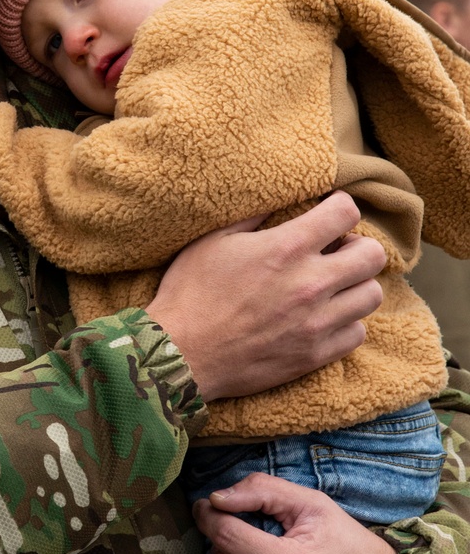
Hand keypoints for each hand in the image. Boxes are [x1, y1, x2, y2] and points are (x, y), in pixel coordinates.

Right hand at [146, 192, 385, 401]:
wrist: (181, 354)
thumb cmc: (190, 293)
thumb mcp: (212, 240)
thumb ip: (252, 217)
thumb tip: (277, 198)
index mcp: (286, 248)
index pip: (347, 213)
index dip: (340, 208)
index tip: (330, 214)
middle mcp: (310, 284)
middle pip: (372, 255)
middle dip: (357, 247)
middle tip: (335, 252)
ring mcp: (316, 323)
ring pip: (371, 295)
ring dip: (355, 286)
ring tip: (333, 287)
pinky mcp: (314, 355)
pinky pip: (357, 333)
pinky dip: (346, 323)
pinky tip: (323, 318)